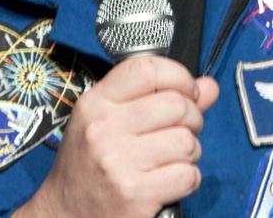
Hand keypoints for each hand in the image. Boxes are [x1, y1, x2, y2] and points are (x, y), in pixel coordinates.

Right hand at [15, 55, 219, 217]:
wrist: (64, 214)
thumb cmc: (89, 165)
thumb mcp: (110, 122)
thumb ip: (158, 98)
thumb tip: (208, 86)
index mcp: (96, 103)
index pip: (148, 69)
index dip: (180, 77)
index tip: (188, 92)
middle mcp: (103, 129)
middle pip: (176, 105)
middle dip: (192, 119)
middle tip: (181, 131)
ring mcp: (118, 162)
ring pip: (186, 142)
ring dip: (190, 153)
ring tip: (172, 159)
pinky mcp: (135, 194)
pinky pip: (187, 175)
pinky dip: (188, 179)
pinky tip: (169, 182)